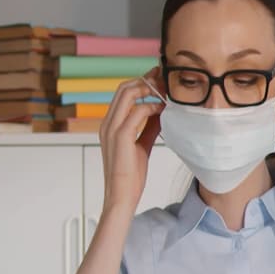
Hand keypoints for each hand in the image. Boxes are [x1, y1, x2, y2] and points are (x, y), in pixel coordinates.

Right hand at [99, 73, 161, 215]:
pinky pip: (137, 112)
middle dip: (146, 80)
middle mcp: (107, 123)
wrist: (122, 195)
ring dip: (150, 89)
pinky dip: (152, 107)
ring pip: (128, 94)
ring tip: (167, 91)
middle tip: (165, 78)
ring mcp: (111, 129)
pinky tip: (164, 110)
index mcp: (110, 124)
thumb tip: (162, 111)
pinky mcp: (120, 137)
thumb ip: (149, 127)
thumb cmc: (131, 174)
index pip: (123, 93)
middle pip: (124, 88)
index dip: (142, 82)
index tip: (161, 79)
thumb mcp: (143, 144)